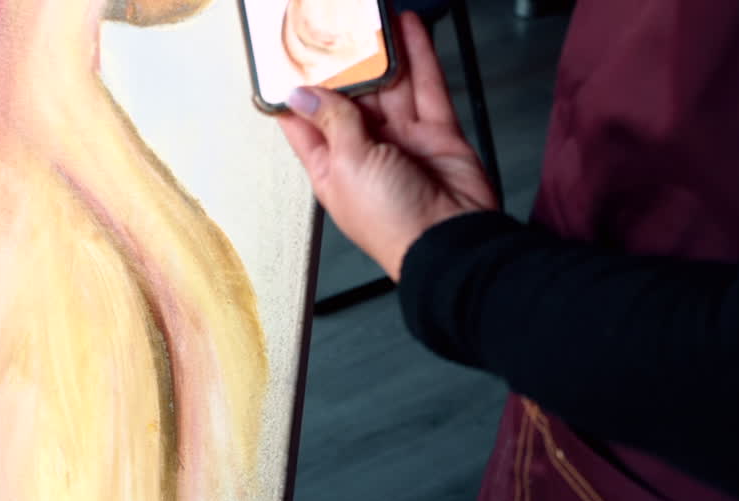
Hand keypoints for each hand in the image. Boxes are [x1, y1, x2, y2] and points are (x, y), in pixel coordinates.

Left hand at [278, 11, 496, 281]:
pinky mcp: (436, 133)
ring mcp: (402, 141)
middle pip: (350, 97)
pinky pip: (426, 87)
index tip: (288, 56)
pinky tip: (408, 30)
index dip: (296, 90)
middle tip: (338, 25)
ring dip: (382, 53)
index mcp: (330, 168)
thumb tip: (304, 95)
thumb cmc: (393, 223)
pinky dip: (419, 56)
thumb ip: (332, 122)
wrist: (450, 241)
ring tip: (371, 19)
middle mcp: (364, 152)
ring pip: (390, 86)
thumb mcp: (347, 165)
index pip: (305, 122)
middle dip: (345, 63)